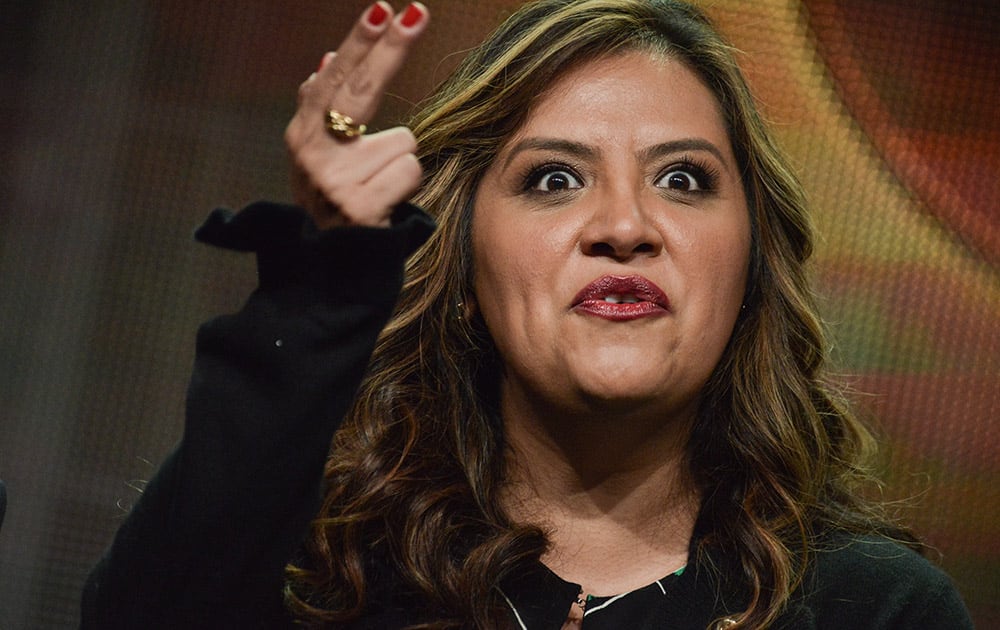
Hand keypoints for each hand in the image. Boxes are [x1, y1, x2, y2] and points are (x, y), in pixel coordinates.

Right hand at [284, 2, 428, 228]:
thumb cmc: (335, 205)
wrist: (327, 270)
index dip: (359, 43)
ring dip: (401, 165)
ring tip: (379, 190)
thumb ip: (320, 110)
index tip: (381, 9)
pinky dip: (407, 186)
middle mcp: (312, 153)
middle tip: (415, 12)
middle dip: (391, 49)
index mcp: (302, 134)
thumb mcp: (317, 159)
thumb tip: (327, 58)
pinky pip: (409, 170)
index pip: (333, 78)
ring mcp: (334, 181)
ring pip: (402, 142)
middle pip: (361, 89)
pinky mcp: (360, 206)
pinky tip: (386, 204)